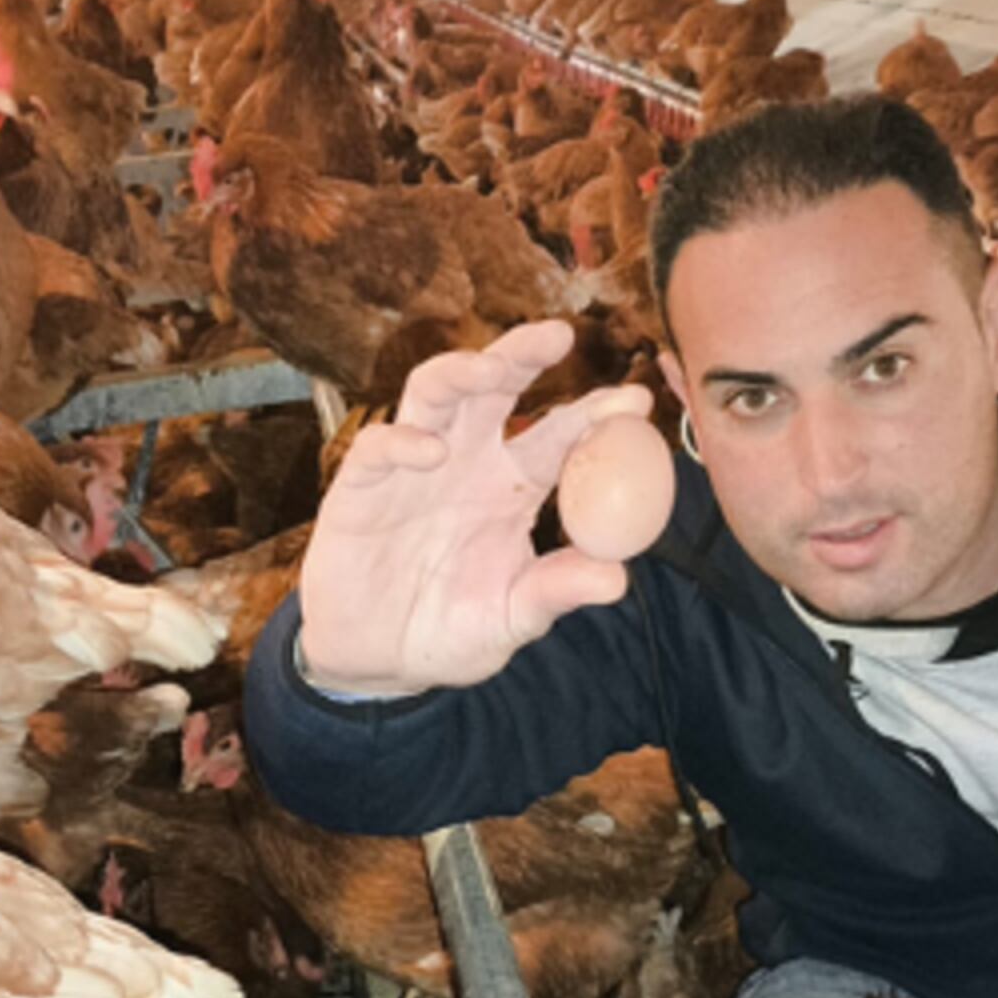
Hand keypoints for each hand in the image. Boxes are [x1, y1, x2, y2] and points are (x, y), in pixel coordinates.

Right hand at [296, 320, 654, 697]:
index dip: (594, 413)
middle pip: (495, 387)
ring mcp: (412, 468)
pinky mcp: (361, 488)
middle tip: (560, 336)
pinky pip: (380, 448)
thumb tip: (617, 578)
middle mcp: (467, 461)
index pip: (558, 434)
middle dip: (524, 353)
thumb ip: (557, 590)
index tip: (636, 402)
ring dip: (462, 372)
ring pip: (433, 393)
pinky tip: (432, 453)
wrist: (378, 662)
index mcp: (514, 486)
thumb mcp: (513, 617)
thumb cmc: (451, 632)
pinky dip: (404, 442)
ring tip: (491, 370)